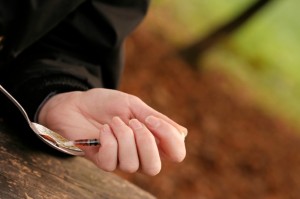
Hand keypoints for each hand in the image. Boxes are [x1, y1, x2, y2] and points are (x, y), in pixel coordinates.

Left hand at [38, 88, 186, 175]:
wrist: (76, 104)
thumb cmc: (105, 103)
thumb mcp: (133, 105)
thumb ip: (156, 119)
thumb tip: (183, 133)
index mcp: (152, 139)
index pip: (176, 153)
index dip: (170, 139)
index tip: (152, 119)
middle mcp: (139, 154)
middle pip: (155, 168)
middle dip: (145, 142)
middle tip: (133, 122)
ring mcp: (120, 160)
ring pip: (132, 164)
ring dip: (123, 137)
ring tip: (113, 122)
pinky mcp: (102, 161)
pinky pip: (111, 161)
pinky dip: (109, 139)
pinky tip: (103, 129)